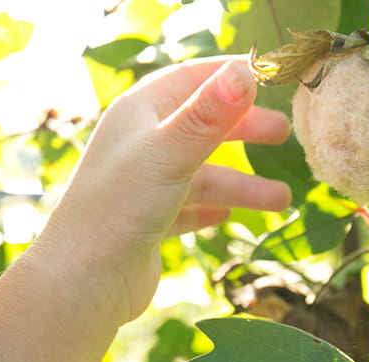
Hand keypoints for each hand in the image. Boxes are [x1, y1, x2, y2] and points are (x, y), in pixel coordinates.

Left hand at [0, 58, 290, 361]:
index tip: (273, 75)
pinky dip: (210, 210)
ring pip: (201, 174)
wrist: (83, 283)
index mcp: (138, 113)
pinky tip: (228, 218)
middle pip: (200, 125)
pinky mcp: (144, 223)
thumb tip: (246, 71)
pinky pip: (186, 208)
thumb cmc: (120, 208)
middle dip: (243, 129)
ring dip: (240, 183)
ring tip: (282, 200)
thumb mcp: (170, 154)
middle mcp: (138, 144)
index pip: (191, 78)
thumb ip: (208, 115)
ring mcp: (141, 185)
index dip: (231, 75)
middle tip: (285, 133)